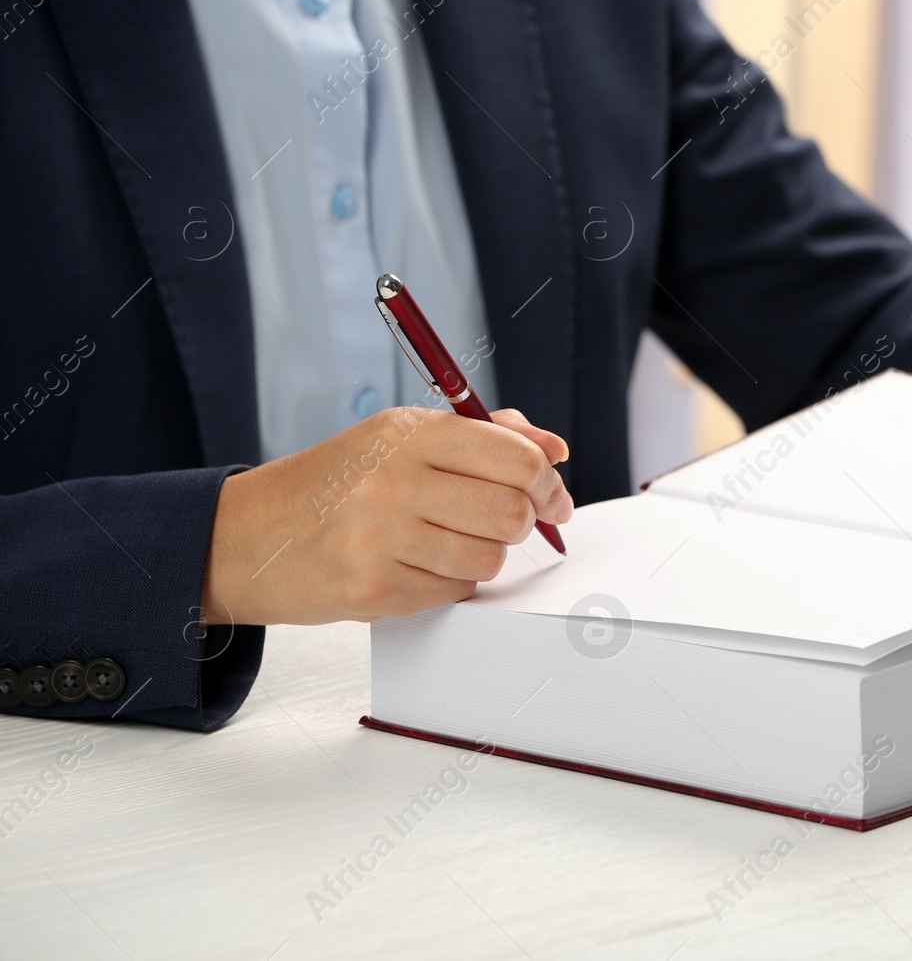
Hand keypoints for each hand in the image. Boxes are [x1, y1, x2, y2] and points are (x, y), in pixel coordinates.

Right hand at [201, 406, 571, 625]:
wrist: (246, 536)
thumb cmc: (337, 483)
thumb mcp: (399, 437)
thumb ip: (484, 435)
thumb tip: (554, 449)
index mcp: (408, 433)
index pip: (514, 457)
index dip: (546, 481)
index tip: (551, 495)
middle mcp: (394, 480)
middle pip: (511, 512)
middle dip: (523, 522)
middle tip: (508, 521)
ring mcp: (381, 538)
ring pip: (489, 557)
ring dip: (485, 554)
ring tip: (453, 541)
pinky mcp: (373, 589)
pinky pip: (454, 590)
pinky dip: (451, 581)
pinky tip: (418, 564)